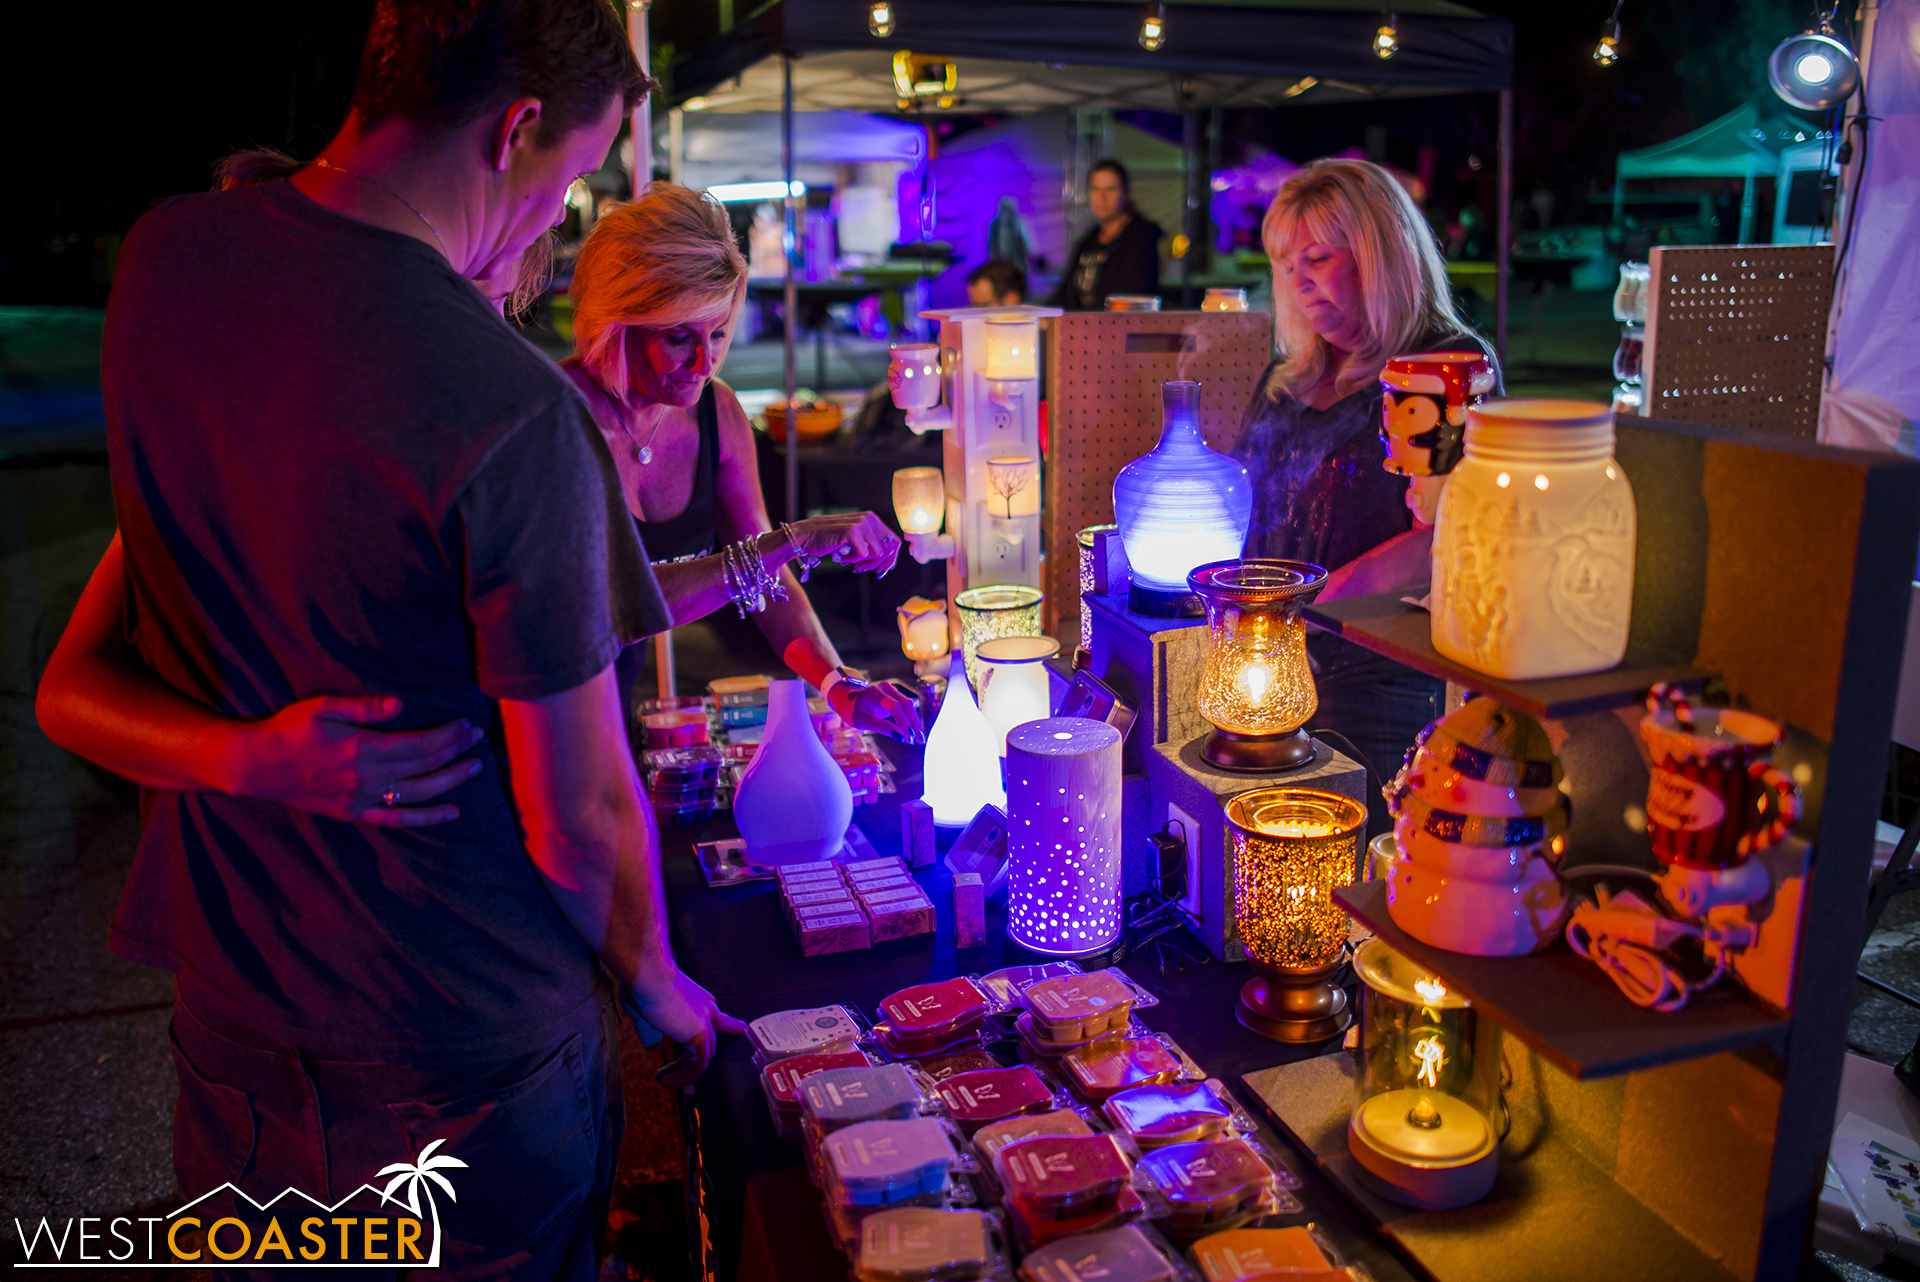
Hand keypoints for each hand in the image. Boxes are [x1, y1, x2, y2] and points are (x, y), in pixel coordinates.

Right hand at [223, 695, 484, 827]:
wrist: (256, 766)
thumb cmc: (289, 729)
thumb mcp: (322, 707)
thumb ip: (363, 707)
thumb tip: (401, 704)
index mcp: (362, 749)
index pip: (420, 744)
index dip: (448, 736)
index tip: (468, 725)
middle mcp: (367, 778)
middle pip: (425, 767)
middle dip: (456, 753)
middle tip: (479, 740)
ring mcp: (362, 799)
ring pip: (419, 794)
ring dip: (451, 782)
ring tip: (474, 769)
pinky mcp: (355, 813)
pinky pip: (398, 819)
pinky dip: (427, 818)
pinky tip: (450, 812)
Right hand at [625, 969, 746, 1086]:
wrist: (648, 973)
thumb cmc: (643, 983)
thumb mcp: (645, 1009)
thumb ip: (650, 1029)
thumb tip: (652, 1046)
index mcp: (695, 997)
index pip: (716, 1014)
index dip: (728, 1024)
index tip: (739, 1028)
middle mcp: (704, 1007)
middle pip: (711, 1038)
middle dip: (696, 1056)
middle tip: (676, 1070)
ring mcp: (704, 1021)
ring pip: (704, 1054)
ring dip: (683, 1070)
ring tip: (663, 1079)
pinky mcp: (699, 1036)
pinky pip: (698, 1065)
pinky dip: (683, 1077)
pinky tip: (666, 1081)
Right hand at [786, 512, 900, 575]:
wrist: (806, 537)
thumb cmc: (829, 540)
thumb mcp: (855, 539)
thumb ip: (871, 545)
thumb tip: (889, 561)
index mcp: (872, 519)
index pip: (894, 541)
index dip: (890, 559)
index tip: (880, 571)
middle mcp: (869, 518)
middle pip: (889, 549)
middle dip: (877, 565)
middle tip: (859, 569)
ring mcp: (862, 523)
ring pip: (877, 554)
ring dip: (861, 562)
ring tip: (846, 559)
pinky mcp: (853, 531)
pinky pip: (863, 555)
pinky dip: (852, 560)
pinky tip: (840, 555)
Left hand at [835, 679, 925, 743]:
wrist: (847, 698)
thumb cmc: (852, 710)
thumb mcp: (862, 722)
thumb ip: (881, 728)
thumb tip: (901, 737)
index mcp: (874, 694)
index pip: (893, 706)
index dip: (903, 721)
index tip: (909, 736)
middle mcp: (885, 689)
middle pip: (905, 704)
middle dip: (914, 723)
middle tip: (920, 740)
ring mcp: (891, 690)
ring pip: (909, 705)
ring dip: (915, 722)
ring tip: (920, 739)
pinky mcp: (895, 695)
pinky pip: (906, 706)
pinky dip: (910, 719)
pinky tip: (914, 732)